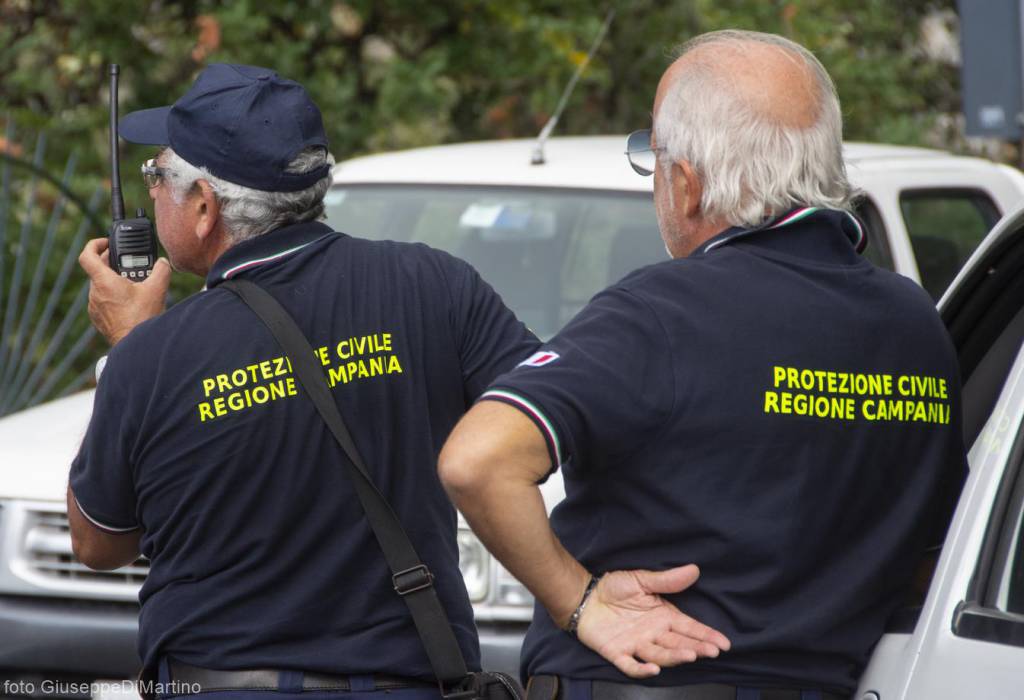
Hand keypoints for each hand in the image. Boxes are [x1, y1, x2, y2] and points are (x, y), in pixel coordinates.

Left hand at [78, 238, 170, 345]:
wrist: (136, 345)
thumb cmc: (142, 318)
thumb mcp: (157, 289)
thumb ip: (161, 270)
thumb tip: (162, 263)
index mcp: (104, 281)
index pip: (87, 255)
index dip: (94, 245)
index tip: (105, 243)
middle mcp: (94, 293)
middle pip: (96, 270)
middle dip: (111, 263)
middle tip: (127, 264)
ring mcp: (94, 307)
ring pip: (100, 286)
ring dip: (113, 281)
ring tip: (132, 284)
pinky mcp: (98, 319)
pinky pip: (102, 301)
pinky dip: (113, 296)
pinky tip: (129, 302)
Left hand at [576, 564, 730, 678]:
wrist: (585, 596)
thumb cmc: (613, 588)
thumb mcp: (641, 580)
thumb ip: (666, 580)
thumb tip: (694, 570)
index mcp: (662, 616)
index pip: (689, 628)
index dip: (706, 636)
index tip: (724, 643)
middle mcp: (653, 633)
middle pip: (679, 643)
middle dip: (696, 648)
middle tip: (711, 651)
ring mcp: (636, 645)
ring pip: (660, 655)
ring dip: (675, 657)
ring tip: (690, 655)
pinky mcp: (617, 653)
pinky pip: (631, 665)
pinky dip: (642, 670)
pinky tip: (653, 669)